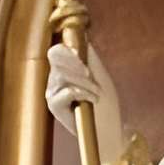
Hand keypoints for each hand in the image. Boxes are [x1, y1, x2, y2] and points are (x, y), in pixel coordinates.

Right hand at [45, 39, 124, 164]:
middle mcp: (55, 79)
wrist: (111, 129)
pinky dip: (82, 93)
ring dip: (85, 83)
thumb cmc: (107, 104)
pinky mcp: (53, 106)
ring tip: (98, 95)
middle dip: (79, 67)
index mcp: (65, 69)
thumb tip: (82, 34)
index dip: (68, 51)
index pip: (56, 52)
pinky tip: (91, 101)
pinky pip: (65, 91)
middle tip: (94, 80)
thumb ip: (89, 56)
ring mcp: (53, 92)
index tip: (83, 59)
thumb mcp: (100, 75)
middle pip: (57, 59)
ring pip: (62, 74)